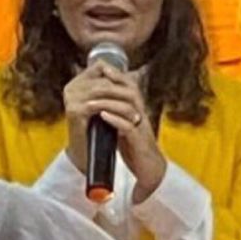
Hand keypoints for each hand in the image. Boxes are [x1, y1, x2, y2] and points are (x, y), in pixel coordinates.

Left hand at [61, 62, 166, 195]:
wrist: (150, 171)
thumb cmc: (136, 150)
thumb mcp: (123, 129)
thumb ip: (115, 117)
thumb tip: (99, 107)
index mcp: (137, 112)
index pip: (130, 88)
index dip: (119, 77)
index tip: (103, 68)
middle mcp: (141, 117)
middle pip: (132, 92)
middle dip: (116, 82)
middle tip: (99, 76)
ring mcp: (141, 128)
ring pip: (129, 108)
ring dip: (108, 103)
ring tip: (90, 103)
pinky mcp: (139, 142)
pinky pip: (128, 127)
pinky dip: (115, 121)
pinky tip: (103, 117)